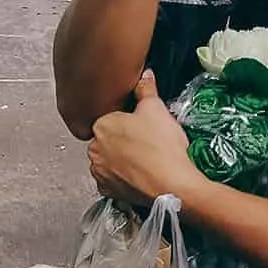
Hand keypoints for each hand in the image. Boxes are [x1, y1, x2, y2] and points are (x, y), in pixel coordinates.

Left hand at [88, 71, 204, 203]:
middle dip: (123, 140)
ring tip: (145, 160)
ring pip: (109, 160)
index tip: (143, 127)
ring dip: (121, 160)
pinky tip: (139, 176)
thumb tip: (144, 75)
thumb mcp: (156, 109)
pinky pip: (113, 181)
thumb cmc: (163, 147)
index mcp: (101, 125)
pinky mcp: (108, 191)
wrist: (173, 186)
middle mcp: (94, 149)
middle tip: (146, 143)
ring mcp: (100, 172)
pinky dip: (123, 179)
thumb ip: (146, 89)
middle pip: (108, 139)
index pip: (111, 118)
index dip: (129, 121)